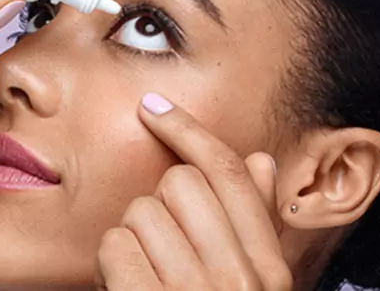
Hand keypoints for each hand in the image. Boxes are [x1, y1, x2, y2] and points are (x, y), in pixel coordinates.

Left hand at [95, 93, 292, 290]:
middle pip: (180, 180)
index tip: (153, 106)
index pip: (229, 172)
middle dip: (159, 203)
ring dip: (132, 236)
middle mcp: (237, 279)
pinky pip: (113, 243)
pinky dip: (110, 263)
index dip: (187, 130)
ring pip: (141, 210)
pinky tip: (126, 284)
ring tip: (145, 270)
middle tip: (159, 242)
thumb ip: (255, 223)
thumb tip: (260, 159)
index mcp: (268, 269)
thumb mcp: (250, 280)